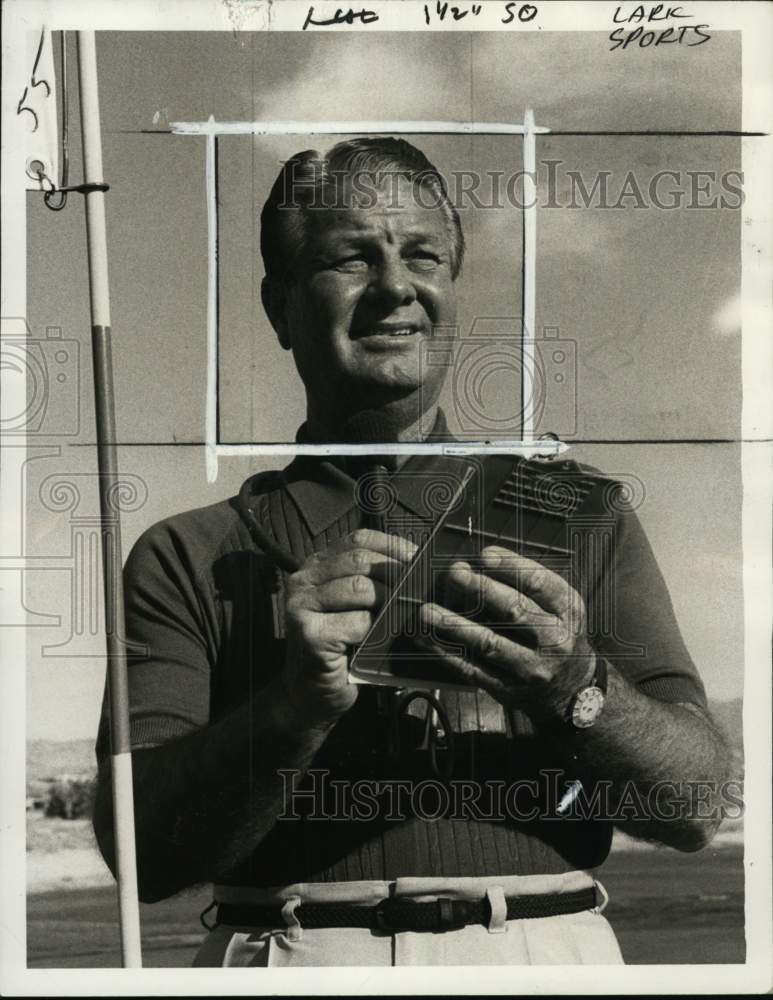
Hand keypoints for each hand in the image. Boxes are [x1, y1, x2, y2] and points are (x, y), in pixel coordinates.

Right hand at [281, 528, 416, 729]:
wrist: (310, 695)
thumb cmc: (342, 650)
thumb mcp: (356, 608)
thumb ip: (374, 584)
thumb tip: (419, 568)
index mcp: (316, 567)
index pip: (358, 540)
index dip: (392, 545)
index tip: (419, 558)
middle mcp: (303, 580)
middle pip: (359, 560)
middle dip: (397, 572)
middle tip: (422, 587)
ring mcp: (301, 606)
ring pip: (359, 587)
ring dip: (390, 600)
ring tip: (405, 613)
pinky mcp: (308, 634)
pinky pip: (356, 622)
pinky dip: (376, 629)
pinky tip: (381, 639)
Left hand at [416, 545, 595, 722]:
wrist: (570, 691)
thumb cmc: (556, 635)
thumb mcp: (560, 607)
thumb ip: (529, 584)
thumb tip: (482, 560)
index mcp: (568, 611)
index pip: (541, 584)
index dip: (512, 566)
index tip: (485, 554)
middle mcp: (554, 640)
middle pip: (515, 611)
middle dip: (482, 590)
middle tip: (455, 573)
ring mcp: (531, 668)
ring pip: (490, 644)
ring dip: (455, 625)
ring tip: (428, 610)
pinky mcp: (509, 689)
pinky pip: (473, 669)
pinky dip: (446, 653)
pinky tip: (426, 639)